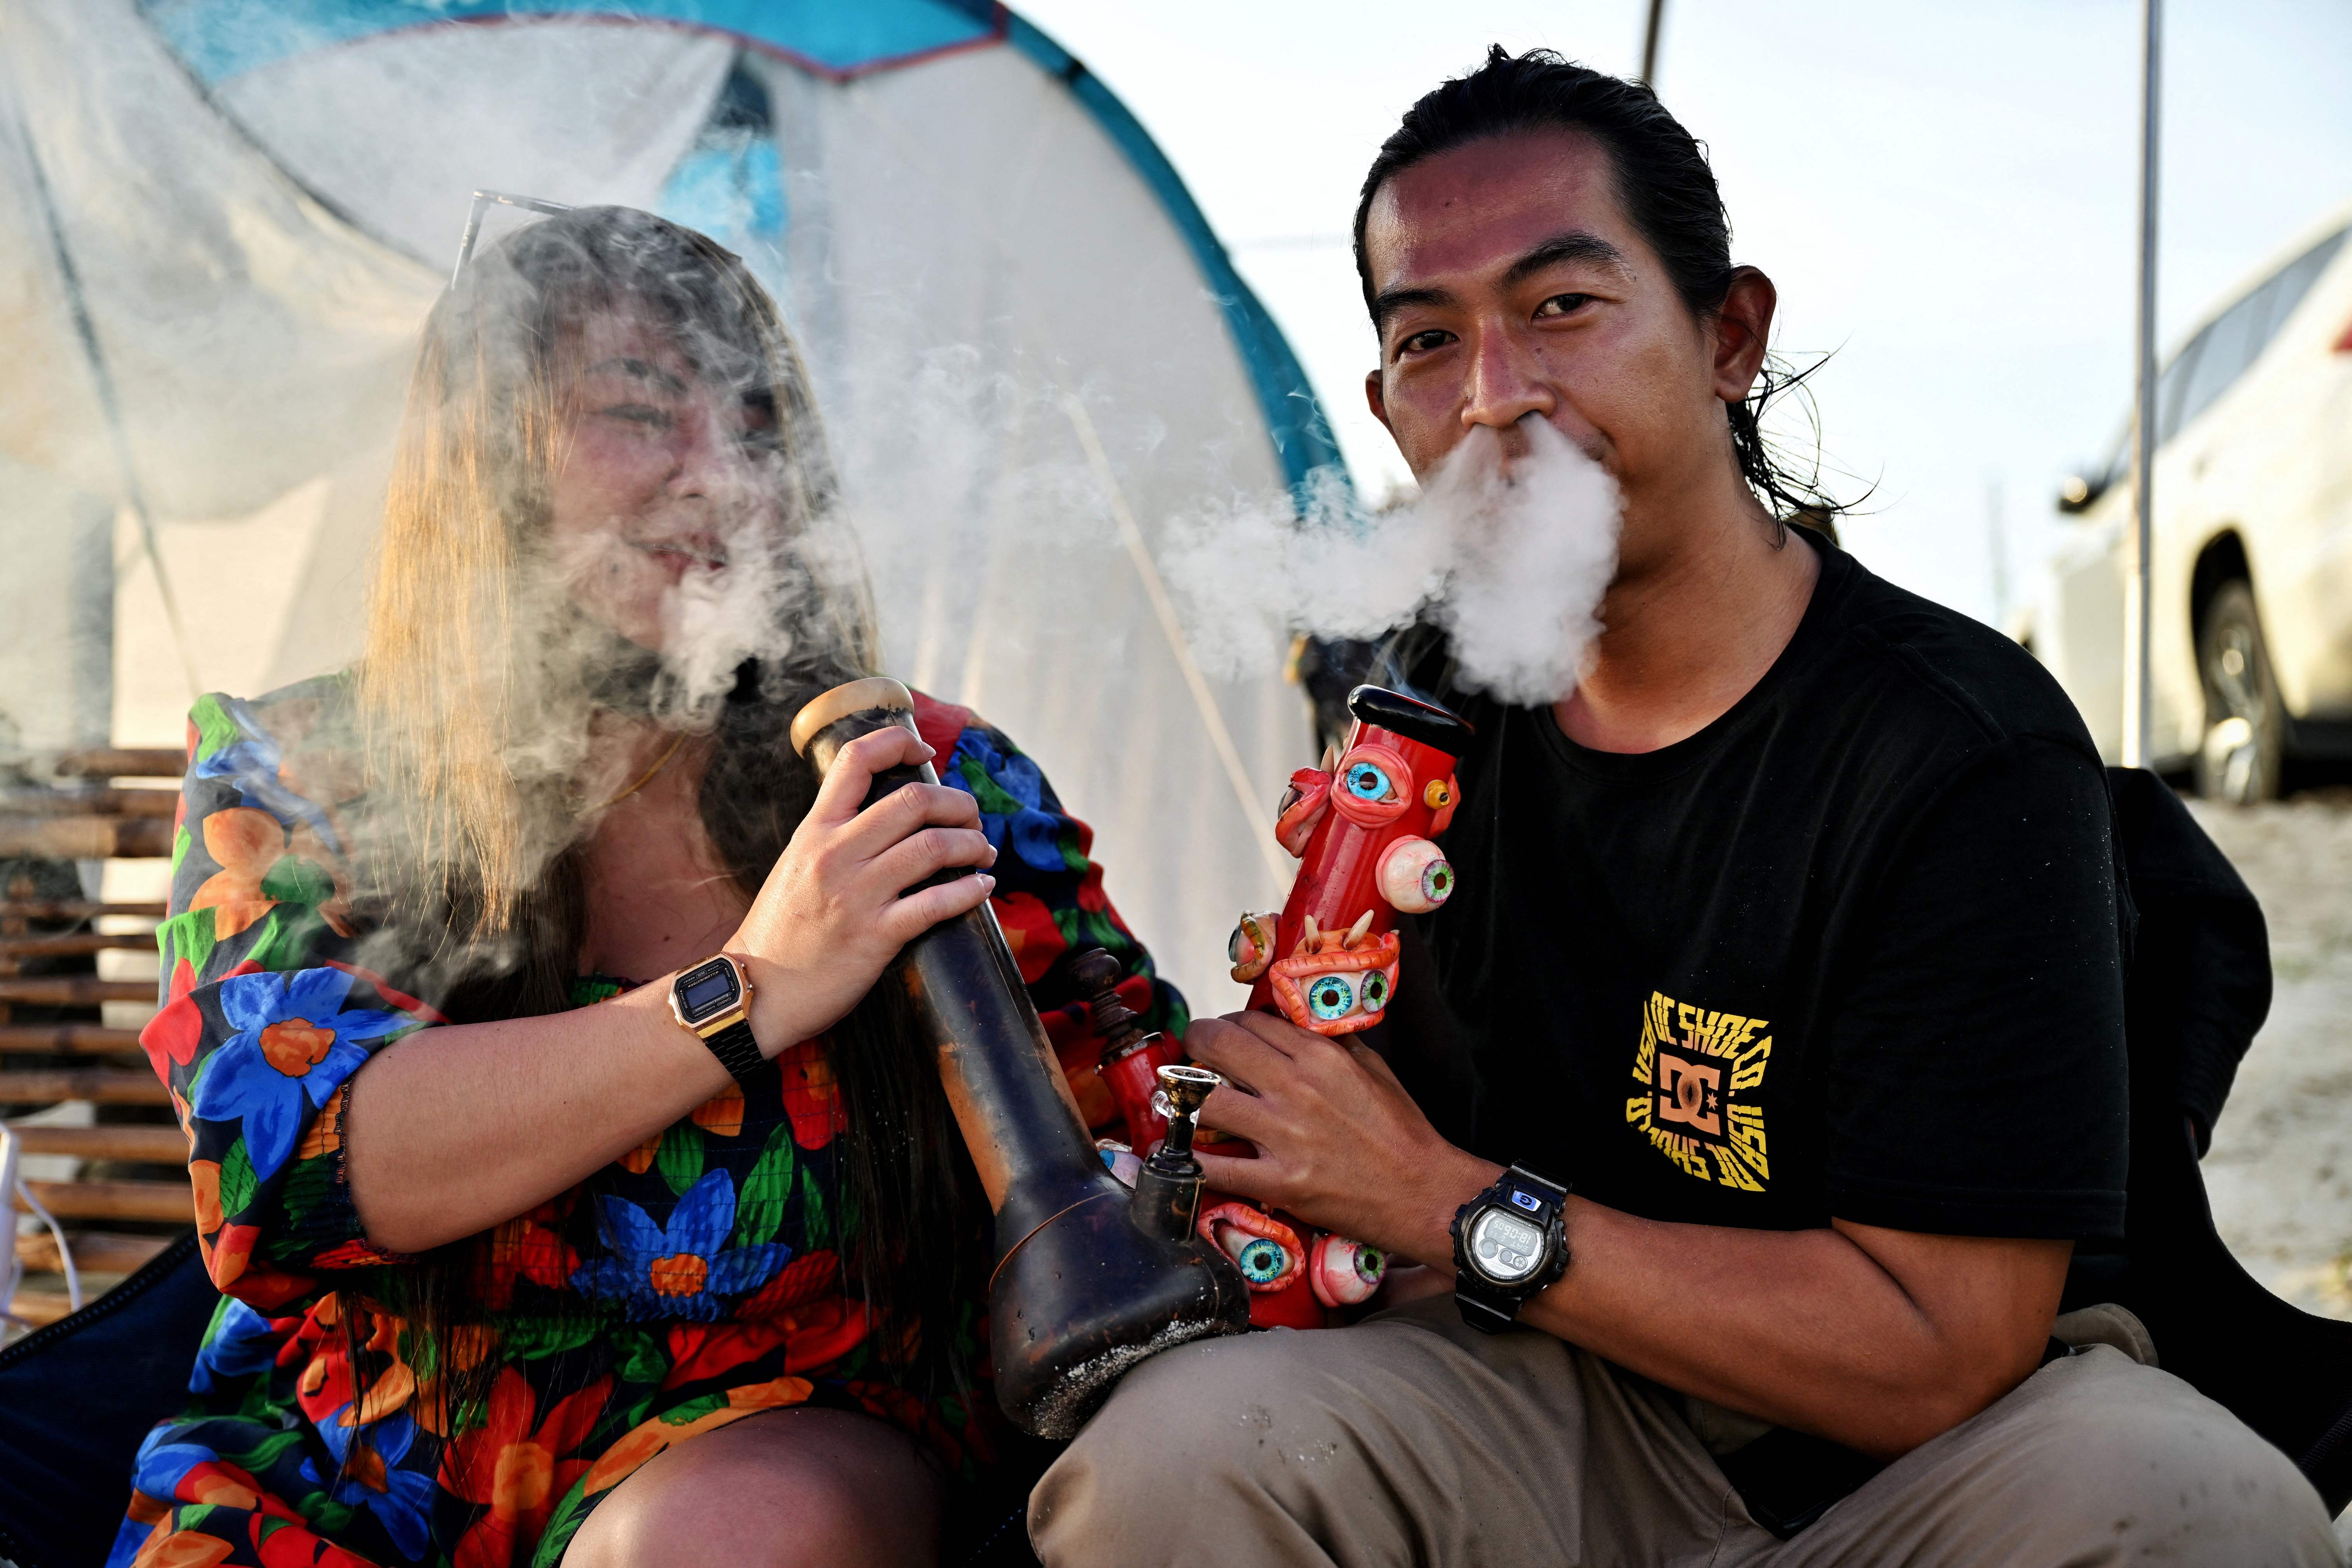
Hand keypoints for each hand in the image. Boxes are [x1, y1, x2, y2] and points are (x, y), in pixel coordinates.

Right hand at [729, 725, 997, 1052]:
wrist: (756, 990)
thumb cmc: (781, 929)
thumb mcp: (797, 864)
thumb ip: (835, 836)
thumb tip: (886, 816)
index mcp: (815, 830)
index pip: (855, 759)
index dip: (898, 742)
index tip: (925, 752)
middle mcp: (835, 853)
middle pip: (913, 801)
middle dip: (957, 803)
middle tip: (972, 817)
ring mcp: (856, 894)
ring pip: (932, 847)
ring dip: (971, 844)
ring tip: (983, 851)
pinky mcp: (876, 935)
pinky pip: (936, 903)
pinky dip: (970, 891)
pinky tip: (983, 887)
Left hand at [1186, 1009, 1495, 1267]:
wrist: (1423, 1193)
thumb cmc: (1401, 1130)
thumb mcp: (1373, 1068)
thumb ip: (1331, 1041)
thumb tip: (1295, 1021)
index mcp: (1320, 1056)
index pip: (1249, 1022)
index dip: (1226, 1025)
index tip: (1221, 1037)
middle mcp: (1296, 1088)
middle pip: (1216, 1047)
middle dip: (1194, 1045)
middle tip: (1192, 1058)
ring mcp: (1284, 1136)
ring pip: (1204, 1102)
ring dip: (1186, 1100)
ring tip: (1185, 1104)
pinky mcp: (1279, 1182)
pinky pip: (1213, 1168)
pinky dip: (1187, 1161)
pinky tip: (1178, 1155)